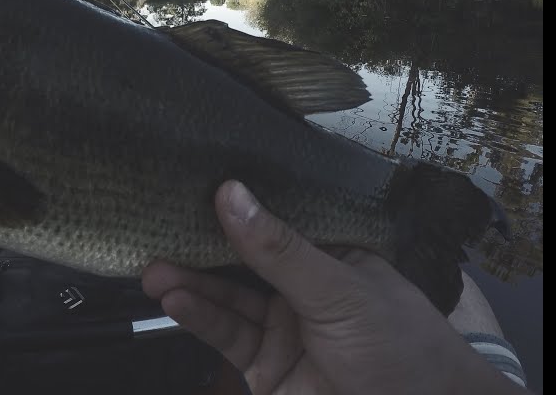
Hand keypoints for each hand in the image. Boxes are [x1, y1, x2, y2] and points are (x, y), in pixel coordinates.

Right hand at [142, 181, 522, 394]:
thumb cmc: (400, 347)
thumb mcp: (339, 289)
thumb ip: (279, 248)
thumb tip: (232, 192)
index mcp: (332, 259)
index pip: (276, 224)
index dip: (237, 207)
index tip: (193, 186)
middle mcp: (303, 290)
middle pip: (241, 262)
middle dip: (200, 248)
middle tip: (159, 231)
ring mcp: (281, 331)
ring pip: (226, 299)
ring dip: (189, 284)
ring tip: (155, 272)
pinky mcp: (263, 369)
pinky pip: (224, 336)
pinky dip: (197, 317)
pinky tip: (174, 301)